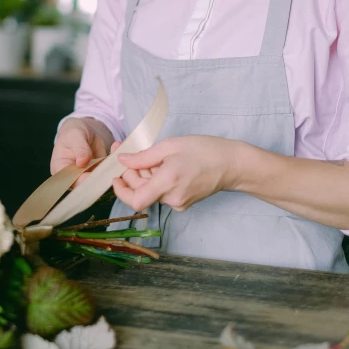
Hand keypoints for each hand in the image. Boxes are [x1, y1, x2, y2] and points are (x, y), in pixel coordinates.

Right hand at [51, 118, 112, 185]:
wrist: (83, 130)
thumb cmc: (73, 133)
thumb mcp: (75, 136)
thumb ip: (79, 148)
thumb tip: (82, 162)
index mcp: (61, 170)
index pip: (71, 181)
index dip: (83, 181)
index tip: (95, 174)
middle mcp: (74, 177)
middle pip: (87, 185)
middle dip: (99, 178)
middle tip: (109, 166)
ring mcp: (88, 175)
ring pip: (100, 179)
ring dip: (110, 169)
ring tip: (115, 153)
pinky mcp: (100, 172)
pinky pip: (109, 171)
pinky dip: (115, 161)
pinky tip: (116, 147)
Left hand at [112, 135, 239, 211]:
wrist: (232, 164)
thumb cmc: (204, 150)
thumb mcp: (171, 145)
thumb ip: (144, 156)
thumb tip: (122, 160)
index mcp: (168, 182)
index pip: (136, 200)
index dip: (121, 190)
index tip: (116, 175)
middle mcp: (172, 198)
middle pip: (141, 192)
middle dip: (130, 174)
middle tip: (125, 151)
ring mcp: (179, 203)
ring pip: (150, 191)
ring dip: (143, 175)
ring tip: (148, 155)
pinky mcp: (183, 202)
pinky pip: (162, 192)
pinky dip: (156, 179)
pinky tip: (161, 164)